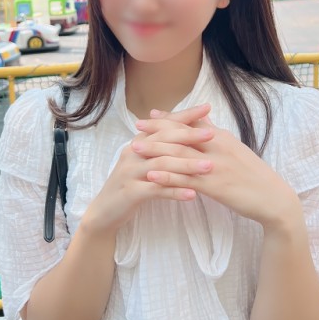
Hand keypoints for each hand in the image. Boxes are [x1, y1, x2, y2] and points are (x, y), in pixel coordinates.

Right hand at [80, 104, 215, 235]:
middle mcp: (133, 153)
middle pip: (163, 140)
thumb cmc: (132, 184)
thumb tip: (187, 131)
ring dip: (187, 165)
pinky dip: (175, 191)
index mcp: (139, 143)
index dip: (185, 116)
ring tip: (209, 167)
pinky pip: (156, 190)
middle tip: (212, 133)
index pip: (164, 124)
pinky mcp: (131, 192)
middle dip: (189, 136)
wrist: (105, 211)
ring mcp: (130, 172)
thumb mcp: (145, 162)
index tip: (207, 108)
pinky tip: (193, 194)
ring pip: (162, 164)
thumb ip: (162, 147)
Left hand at [134, 106, 301, 228]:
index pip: (190, 123)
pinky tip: (151, 176)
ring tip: (136, 149)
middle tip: (136, 128)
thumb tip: (201, 123)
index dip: (169, 119)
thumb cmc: (253, 176)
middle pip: (181, 135)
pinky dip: (167, 177)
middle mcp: (217, 147)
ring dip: (156, 151)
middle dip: (157, 130)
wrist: (273, 198)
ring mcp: (215, 166)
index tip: (150, 116)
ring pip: (180, 155)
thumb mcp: (235, 150)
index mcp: (221, 138)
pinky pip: (186, 179)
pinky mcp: (215, 186)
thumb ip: (216, 138)